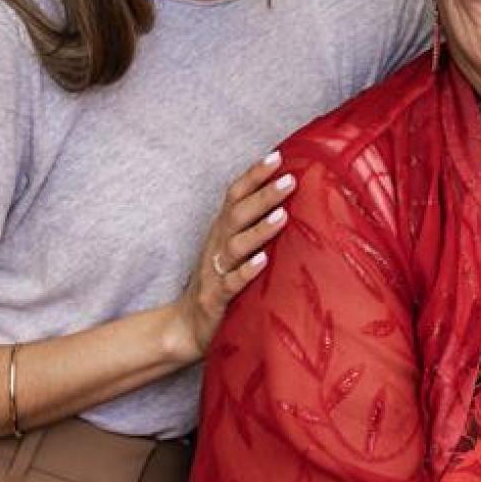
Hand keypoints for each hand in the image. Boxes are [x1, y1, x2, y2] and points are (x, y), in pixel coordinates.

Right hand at [170, 150, 294, 360]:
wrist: (186, 326)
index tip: (278, 156)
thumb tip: (294, 202)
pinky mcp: (216, 298)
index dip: (254, 175)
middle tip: (291, 179)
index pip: (235, 195)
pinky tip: (263, 261)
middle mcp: (217, 246)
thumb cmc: (221, 282)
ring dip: (260, 229)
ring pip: (236, 245)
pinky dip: (246, 271)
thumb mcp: (235, 250)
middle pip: (238, 214)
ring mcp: (215, 272)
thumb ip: (255, 227)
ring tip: (282, 216)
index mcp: (222, 231)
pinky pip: (231, 282)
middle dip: (263, 195)